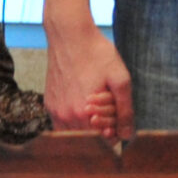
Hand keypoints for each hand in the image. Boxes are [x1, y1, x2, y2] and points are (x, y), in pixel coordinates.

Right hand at [44, 23, 133, 139]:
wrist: (70, 35)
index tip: (119, 121)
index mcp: (84, 114)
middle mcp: (66, 116)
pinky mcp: (50, 104)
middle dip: (102, 130)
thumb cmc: (97, 53)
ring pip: (74, 134)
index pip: (103, 142)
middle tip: (109, 109)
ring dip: (87, 127)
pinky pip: (62, 125)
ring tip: (96, 106)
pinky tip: (83, 105)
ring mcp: (55, 111)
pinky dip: (74, 122)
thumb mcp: (120, 79)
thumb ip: (125, 110)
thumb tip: (127, 135)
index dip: (115, 134)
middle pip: (88, 139)